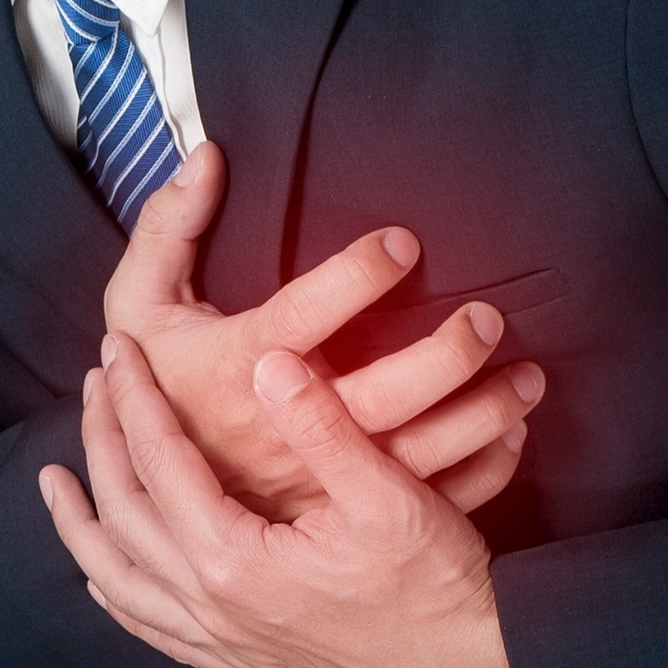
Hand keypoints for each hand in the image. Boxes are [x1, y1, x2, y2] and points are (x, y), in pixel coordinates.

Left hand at [43, 330, 531, 667]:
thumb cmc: (437, 587)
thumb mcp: (387, 495)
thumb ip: (321, 426)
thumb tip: (268, 363)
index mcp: (234, 561)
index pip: (160, 462)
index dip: (134, 399)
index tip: (115, 353)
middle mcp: (211, 607)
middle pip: (123, 515)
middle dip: (101, 445)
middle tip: (91, 389)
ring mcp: (220, 641)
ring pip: (118, 580)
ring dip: (82, 524)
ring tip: (56, 483)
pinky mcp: (239, 662)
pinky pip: (149, 626)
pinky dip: (115, 592)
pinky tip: (103, 574)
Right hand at [99, 141, 540, 522]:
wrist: (149, 495)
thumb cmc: (155, 387)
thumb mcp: (137, 306)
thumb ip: (166, 228)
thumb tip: (206, 154)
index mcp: (238, 370)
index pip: (306, 317)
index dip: (358, 275)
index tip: (404, 242)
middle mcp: (284, 432)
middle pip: (382, 396)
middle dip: (447, 354)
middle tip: (488, 316)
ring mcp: (318, 482)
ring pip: (419, 453)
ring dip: (486, 414)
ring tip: (530, 376)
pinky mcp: (343, 514)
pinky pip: (427, 499)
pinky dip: (482, 470)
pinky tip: (512, 434)